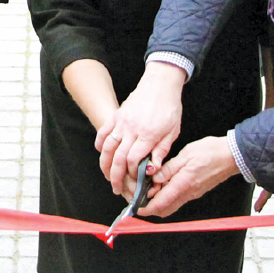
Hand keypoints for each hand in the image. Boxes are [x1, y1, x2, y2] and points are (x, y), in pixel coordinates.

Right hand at [95, 61, 184, 195]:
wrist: (160, 84)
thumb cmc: (169, 108)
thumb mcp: (172, 132)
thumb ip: (161, 151)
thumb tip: (152, 169)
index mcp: (148, 134)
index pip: (133, 160)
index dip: (131, 174)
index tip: (135, 181)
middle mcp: (132, 129)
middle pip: (118, 157)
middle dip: (116, 176)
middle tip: (116, 188)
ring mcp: (122, 121)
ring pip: (107, 147)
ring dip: (105, 164)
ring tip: (107, 176)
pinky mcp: (116, 115)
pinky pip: (103, 132)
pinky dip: (100, 145)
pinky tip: (102, 154)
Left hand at [139, 136, 238, 217]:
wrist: (233, 155)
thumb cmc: (211, 152)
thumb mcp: (186, 154)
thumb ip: (168, 168)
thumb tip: (154, 178)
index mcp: (183, 184)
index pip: (160, 204)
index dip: (145, 209)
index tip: (135, 207)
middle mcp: (188, 193)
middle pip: (164, 209)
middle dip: (150, 207)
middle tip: (139, 195)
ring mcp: (193, 193)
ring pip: (171, 205)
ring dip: (159, 201)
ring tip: (150, 187)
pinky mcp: (196, 190)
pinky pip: (179, 198)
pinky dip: (168, 195)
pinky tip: (163, 183)